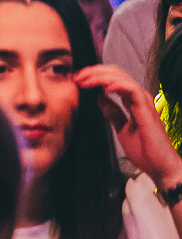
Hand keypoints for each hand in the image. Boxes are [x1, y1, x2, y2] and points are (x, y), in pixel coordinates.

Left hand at [80, 63, 181, 184]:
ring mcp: (144, 102)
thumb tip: (100, 99)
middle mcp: (139, 98)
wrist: (159, 166)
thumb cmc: (145, 150)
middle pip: (116, 74)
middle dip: (94, 72)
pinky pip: (133, 90)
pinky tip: (105, 89)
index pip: (113, 79)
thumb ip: (113, 113)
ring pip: (123, 78)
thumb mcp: (121, 129)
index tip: (78, 80)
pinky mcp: (147, 109)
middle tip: (77, 77)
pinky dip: (118, 86)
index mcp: (133, 101)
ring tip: (86, 80)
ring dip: (101, 76)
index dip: (95, 76)